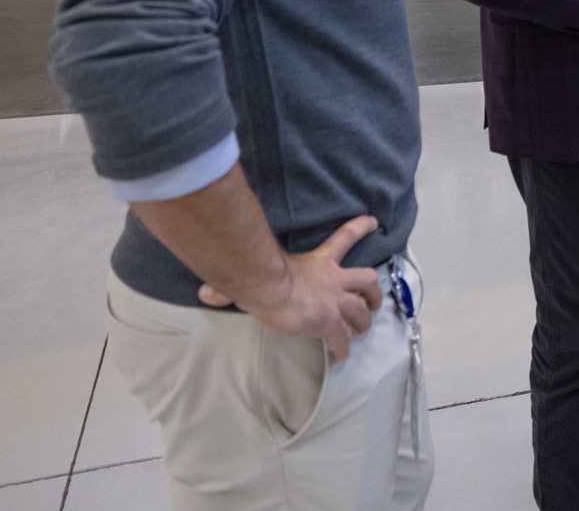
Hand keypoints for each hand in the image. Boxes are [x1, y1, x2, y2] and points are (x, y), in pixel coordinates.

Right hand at [198, 215, 383, 360]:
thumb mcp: (253, 273)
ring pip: (361, 310)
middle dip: (373, 292)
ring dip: (364, 320)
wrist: (269, 286)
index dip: (359, 228)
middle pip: (366, 279)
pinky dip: (343, 347)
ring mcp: (334, 300)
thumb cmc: (261, 275)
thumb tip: (204, 292)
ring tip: (363, 328)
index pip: (344, 238)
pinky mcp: (330, 321)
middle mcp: (333, 279)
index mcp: (319, 261)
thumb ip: (231, 284)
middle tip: (374, 301)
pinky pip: (342, 337)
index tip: (372, 221)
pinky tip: (341, 356)